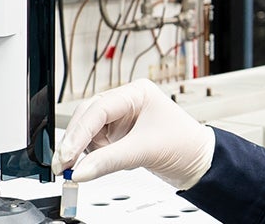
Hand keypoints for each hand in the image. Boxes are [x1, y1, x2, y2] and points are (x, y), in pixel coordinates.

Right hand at [51, 79, 214, 188]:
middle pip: (87, 118)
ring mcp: (122, 119)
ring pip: (89, 133)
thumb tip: (80, 171)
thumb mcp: (145, 150)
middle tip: (65, 166)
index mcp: (136, 93)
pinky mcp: (120, 136)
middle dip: (76, 143)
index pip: (98, 109)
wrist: (200, 163)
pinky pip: (96, 145)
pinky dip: (96, 157)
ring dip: (87, 152)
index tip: (67, 155)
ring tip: (95, 166)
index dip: (79, 133)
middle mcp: (127, 102)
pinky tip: (106, 164)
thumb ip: (109, 161)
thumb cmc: (185, 145)